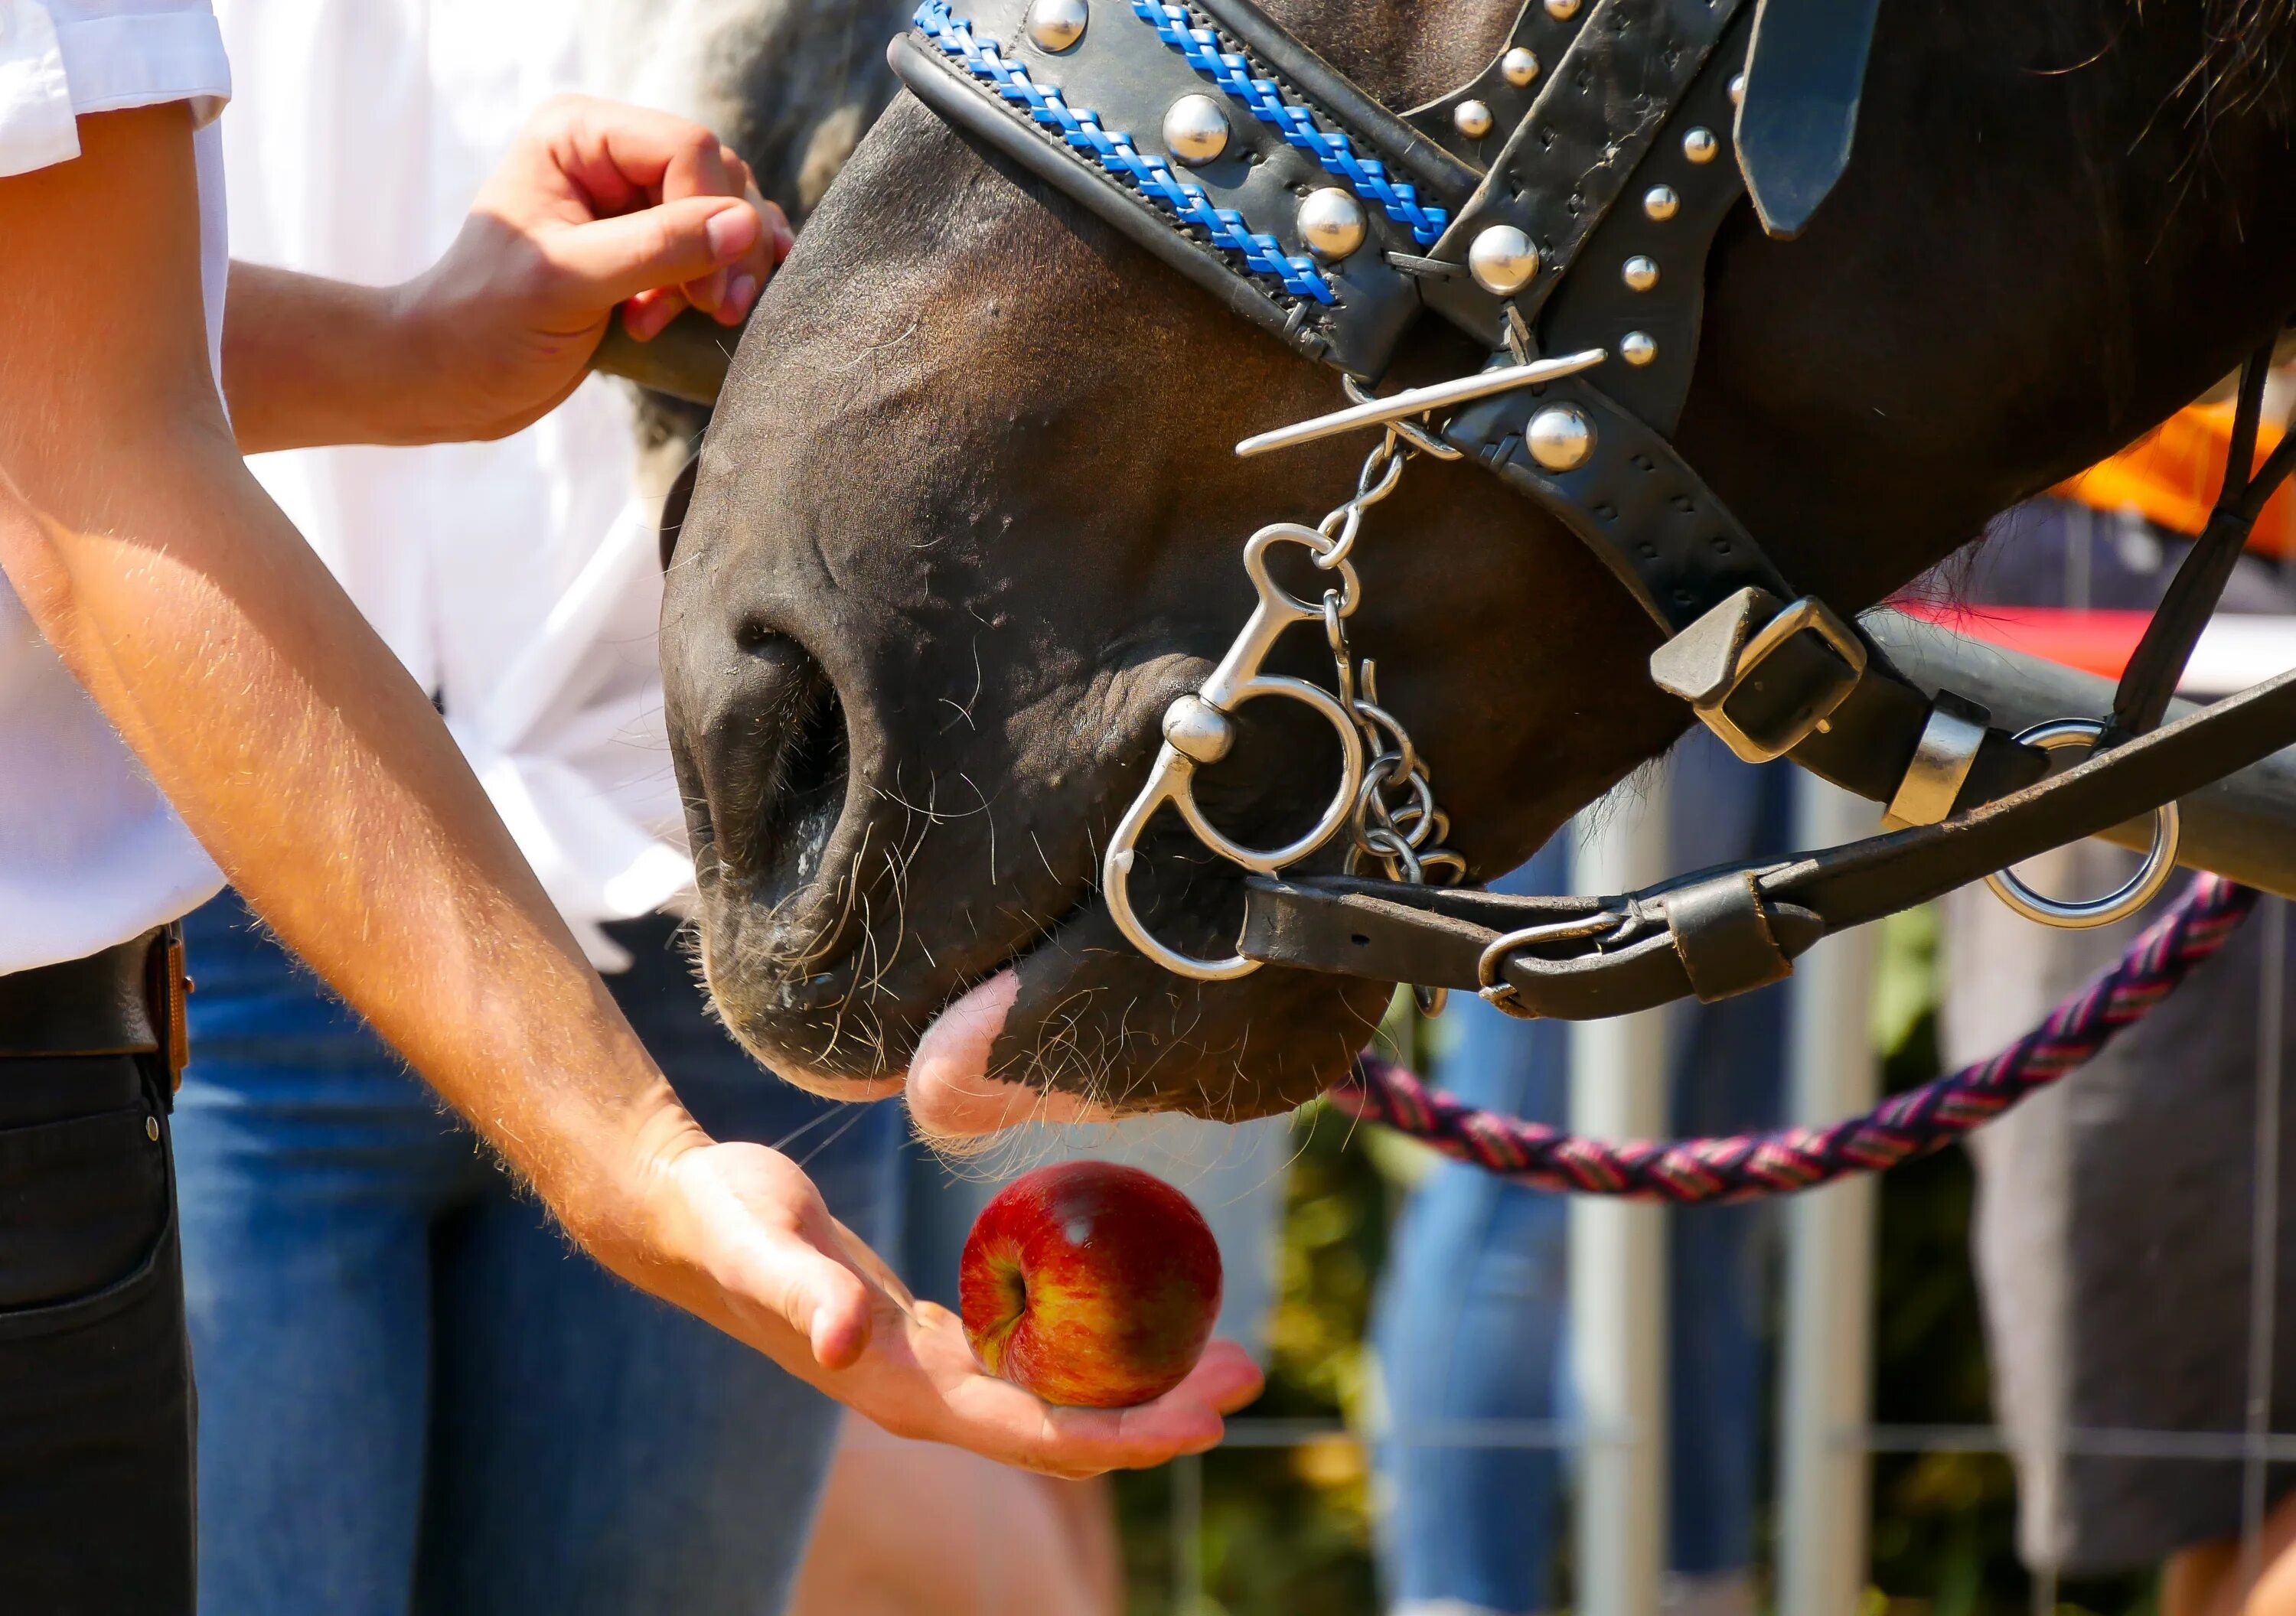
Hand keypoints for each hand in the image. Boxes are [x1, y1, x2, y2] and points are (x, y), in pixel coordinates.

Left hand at [393, 94, 793, 440]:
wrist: (453, 379)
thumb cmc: (487, 325)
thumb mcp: (570, 283)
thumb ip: (658, 249)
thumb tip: (746, 226)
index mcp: (578, 135)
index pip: (687, 149)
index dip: (712, 216)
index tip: (704, 297)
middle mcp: (610, 153)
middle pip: (719, 177)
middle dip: (727, 249)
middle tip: (713, 312)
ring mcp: (633, 199)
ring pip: (729, 212)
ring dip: (727, 270)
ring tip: (699, 318)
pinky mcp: (648, 245)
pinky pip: (719, 244)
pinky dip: (727, 277)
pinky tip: (708, 313)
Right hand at [627, 1136, 1265, 1475]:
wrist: (682, 1216)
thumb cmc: (724, 1218)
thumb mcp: (761, 1241)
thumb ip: (804, 1294)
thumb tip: (849, 1343)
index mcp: (900, 1393)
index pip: (1036, 1434)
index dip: (1124, 1433)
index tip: (1203, 1414)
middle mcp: (925, 1400)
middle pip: (1065, 1433)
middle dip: (1159, 1415)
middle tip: (1247, 1367)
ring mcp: (930, 1377)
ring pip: (1056, 1404)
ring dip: (1140, 1388)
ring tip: (1220, 1347)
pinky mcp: (934, 1342)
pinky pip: (1032, 1364)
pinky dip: (1094, 1354)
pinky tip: (1135, 1315)